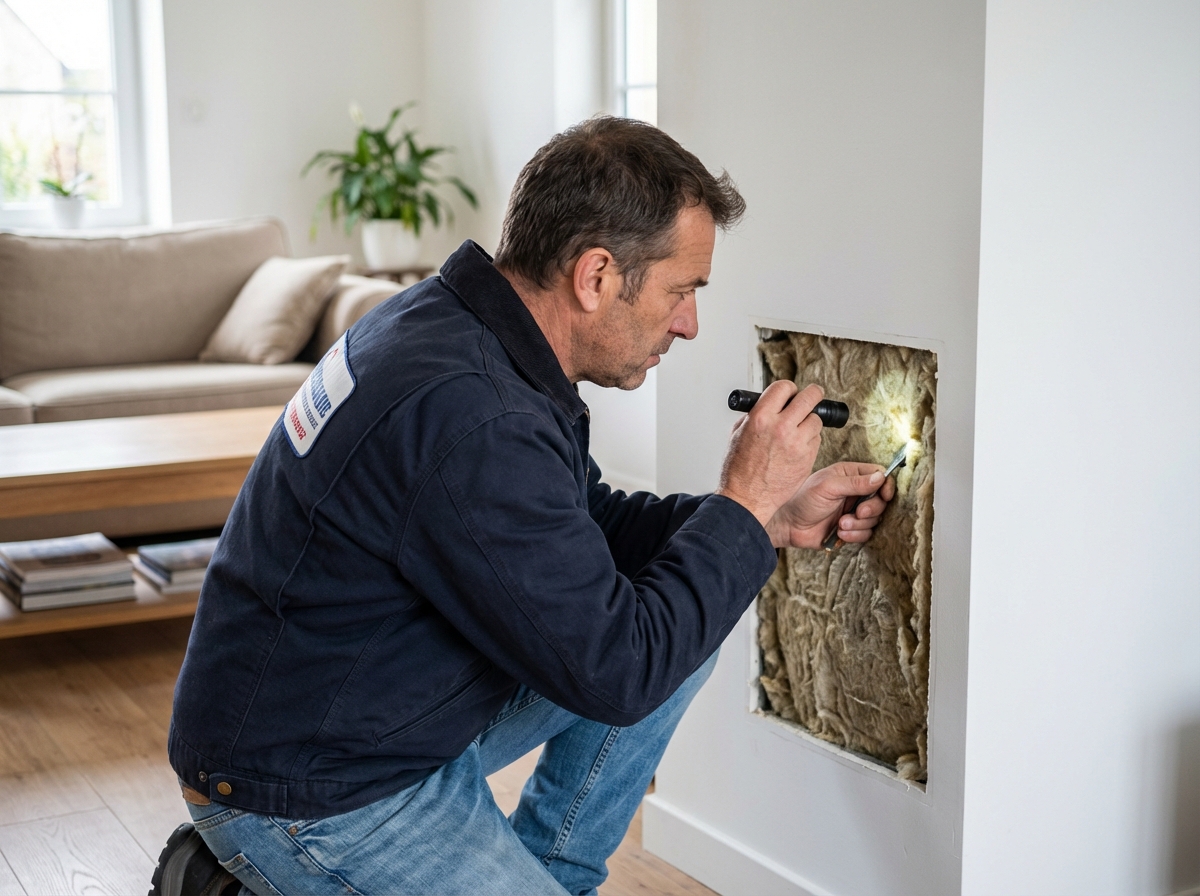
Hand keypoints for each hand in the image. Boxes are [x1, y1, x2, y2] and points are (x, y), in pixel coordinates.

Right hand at [715, 381, 824, 527]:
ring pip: (816, 420)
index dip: (789, 389)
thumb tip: (770, 403)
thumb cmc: (739, 469)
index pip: (784, 387)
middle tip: (813, 397)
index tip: (791, 393)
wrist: (747, 498)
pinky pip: (816, 440)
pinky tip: (796, 449)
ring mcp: (797, 444)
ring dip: (809, 422)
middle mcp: (781, 427)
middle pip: (810, 397)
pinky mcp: (807, 458)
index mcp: (761, 417)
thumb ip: (755, 415)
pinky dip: (809, 440)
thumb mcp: (738, 434)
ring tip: (797, 432)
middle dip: (813, 395)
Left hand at [764, 461, 896, 549]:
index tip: (884, 495)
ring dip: (860, 524)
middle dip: (872, 509)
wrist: (788, 525)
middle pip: (881, 500)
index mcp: (850, 475)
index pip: (880, 476)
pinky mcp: (850, 529)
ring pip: (875, 519)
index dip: (886, 486)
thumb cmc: (803, 499)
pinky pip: (865, 534)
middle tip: (858, 512)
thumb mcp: (828, 486)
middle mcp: (854, 492)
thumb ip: (855, 482)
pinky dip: (854, 535)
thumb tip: (881, 478)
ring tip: (841, 523)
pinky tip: (839, 533)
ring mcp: (853, 511)